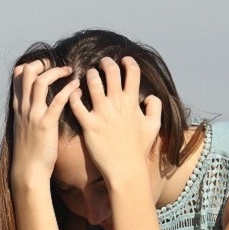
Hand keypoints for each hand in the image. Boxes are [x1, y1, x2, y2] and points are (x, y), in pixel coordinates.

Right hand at [9, 60, 80, 185]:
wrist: (28, 170)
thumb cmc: (30, 152)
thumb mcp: (24, 128)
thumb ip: (28, 113)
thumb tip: (37, 105)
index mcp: (18, 108)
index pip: (18, 76)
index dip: (31, 65)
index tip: (45, 65)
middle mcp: (24, 108)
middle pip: (28, 73)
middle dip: (43, 63)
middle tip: (58, 64)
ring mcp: (34, 115)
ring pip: (41, 82)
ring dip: (57, 72)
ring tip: (70, 70)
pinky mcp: (46, 124)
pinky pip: (57, 101)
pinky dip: (69, 90)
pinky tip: (78, 86)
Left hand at [68, 56, 161, 183]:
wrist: (126, 169)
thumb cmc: (139, 149)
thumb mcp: (154, 126)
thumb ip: (155, 108)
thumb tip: (149, 96)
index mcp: (133, 103)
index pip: (132, 73)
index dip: (129, 63)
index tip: (124, 60)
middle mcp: (117, 105)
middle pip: (111, 72)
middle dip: (106, 63)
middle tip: (103, 62)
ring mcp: (102, 114)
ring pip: (93, 83)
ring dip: (90, 75)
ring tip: (88, 74)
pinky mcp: (89, 125)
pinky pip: (77, 105)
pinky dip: (74, 95)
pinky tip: (74, 93)